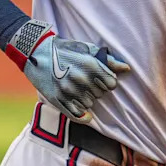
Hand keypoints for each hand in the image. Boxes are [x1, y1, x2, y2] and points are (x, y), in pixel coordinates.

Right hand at [5, 20, 129, 122]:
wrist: (37, 53)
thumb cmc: (66, 50)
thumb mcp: (88, 49)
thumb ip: (108, 60)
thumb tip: (127, 68)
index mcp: (90, 65)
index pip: (112, 84)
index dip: (106, 82)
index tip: (99, 78)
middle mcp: (81, 78)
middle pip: (100, 95)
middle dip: (95, 89)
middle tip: (84, 81)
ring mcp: (68, 90)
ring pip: (89, 104)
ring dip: (86, 99)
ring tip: (77, 88)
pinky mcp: (58, 99)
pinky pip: (78, 115)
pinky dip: (83, 115)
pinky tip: (84, 113)